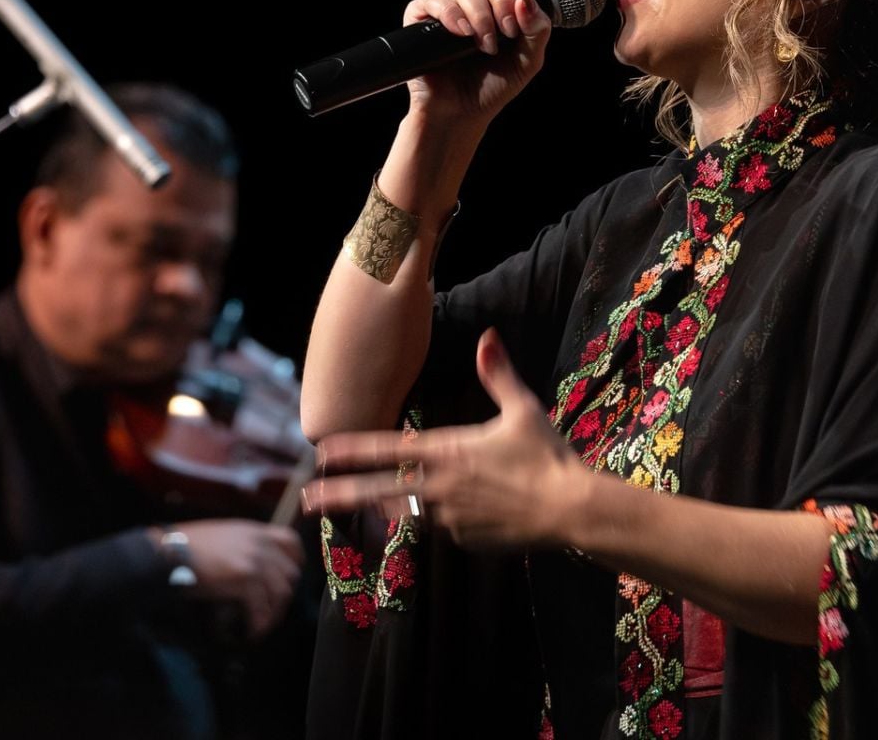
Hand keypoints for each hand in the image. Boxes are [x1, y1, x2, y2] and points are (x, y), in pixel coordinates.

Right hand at [173, 519, 303, 639]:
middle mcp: (259, 543)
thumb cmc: (188, 547)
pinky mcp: (245, 578)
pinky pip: (262, 607)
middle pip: (289, 572)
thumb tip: (253, 569)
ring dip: (274, 612)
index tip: (291, 576)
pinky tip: (252, 630)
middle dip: (283, 595)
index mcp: (254, 530)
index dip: (296, 560)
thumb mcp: (223, 537)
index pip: (291, 541)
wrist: (171, 552)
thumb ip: (243, 546)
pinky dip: (259, 622)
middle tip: (272, 609)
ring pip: (281, 592)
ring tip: (263, 624)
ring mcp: (254, 560)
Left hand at [304, 328, 580, 548]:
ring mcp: (449, 517)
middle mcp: (439, 486)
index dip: (352, 450)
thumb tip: (489, 336)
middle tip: (307, 501)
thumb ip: (498, 374)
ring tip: (421, 501)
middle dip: (339, 495)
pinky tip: (483, 510)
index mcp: (446, 451)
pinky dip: (453, 518)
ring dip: (411, 503)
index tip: (321, 452)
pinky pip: (449, 527)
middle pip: (378, 491)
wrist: (570, 510)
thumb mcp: (522, 409)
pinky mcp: (464, 540)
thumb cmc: (546, 456)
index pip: (386, 449)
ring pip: (418, 509)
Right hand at [405, 0, 552, 123]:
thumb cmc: (494, 85)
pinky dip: (450, 14)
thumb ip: (537, 28)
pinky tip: (461, 33)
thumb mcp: (529, 60)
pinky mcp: (423, 16)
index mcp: (507, 3)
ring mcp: (450, 6)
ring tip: (484, 47)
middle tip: (508, 32)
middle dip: (503, 1)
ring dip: (480, 16)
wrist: (461, 113)